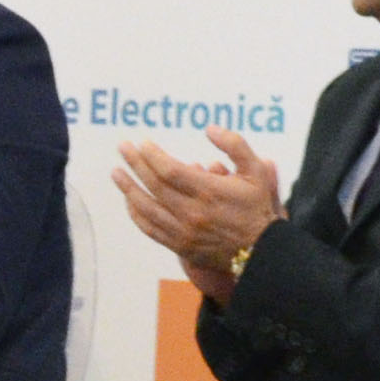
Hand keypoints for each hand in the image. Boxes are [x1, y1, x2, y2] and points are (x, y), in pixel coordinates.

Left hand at [114, 129, 282, 282]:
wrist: (262, 252)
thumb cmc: (257, 207)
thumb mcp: (256, 170)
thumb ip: (234, 145)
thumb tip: (209, 129)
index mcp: (209, 191)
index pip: (169, 169)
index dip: (152, 155)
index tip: (143, 143)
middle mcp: (193, 212)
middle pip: (154, 185)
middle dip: (135, 164)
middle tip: (123, 148)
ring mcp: (184, 232)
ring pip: (147, 208)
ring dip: (128, 188)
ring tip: (116, 173)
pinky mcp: (181, 246)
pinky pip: (151, 229)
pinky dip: (137, 214)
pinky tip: (130, 201)